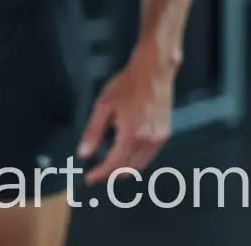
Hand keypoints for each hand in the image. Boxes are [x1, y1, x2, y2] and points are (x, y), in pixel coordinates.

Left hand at [77, 47, 174, 183]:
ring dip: (125, 168)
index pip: (114, 163)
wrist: (153, 72)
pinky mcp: (165, 134)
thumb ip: (93, 132)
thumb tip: (84, 153)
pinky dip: (136, 159)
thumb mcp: (103, 106)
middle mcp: (149, 141)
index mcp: (132, 135)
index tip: (90, 178)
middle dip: (112, 174)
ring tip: (109, 165)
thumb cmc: (127, 85)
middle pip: (129, 168)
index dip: (101, 174)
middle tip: (98, 173)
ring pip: (141, 165)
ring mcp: (160, 139)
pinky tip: (125, 152)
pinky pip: (149, 155)